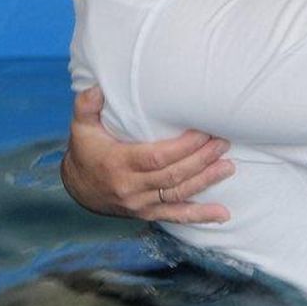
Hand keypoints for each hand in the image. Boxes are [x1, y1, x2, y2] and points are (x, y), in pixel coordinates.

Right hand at [61, 86, 234, 223]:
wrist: (77, 188)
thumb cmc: (86, 151)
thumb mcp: (81, 128)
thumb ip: (86, 106)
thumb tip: (96, 89)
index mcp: (118, 163)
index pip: (157, 157)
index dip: (183, 147)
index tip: (203, 132)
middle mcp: (131, 187)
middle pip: (173, 175)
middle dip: (201, 159)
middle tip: (223, 143)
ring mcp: (140, 203)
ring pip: (178, 194)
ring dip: (206, 181)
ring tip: (228, 166)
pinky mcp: (147, 213)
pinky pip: (176, 217)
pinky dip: (200, 216)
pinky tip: (223, 214)